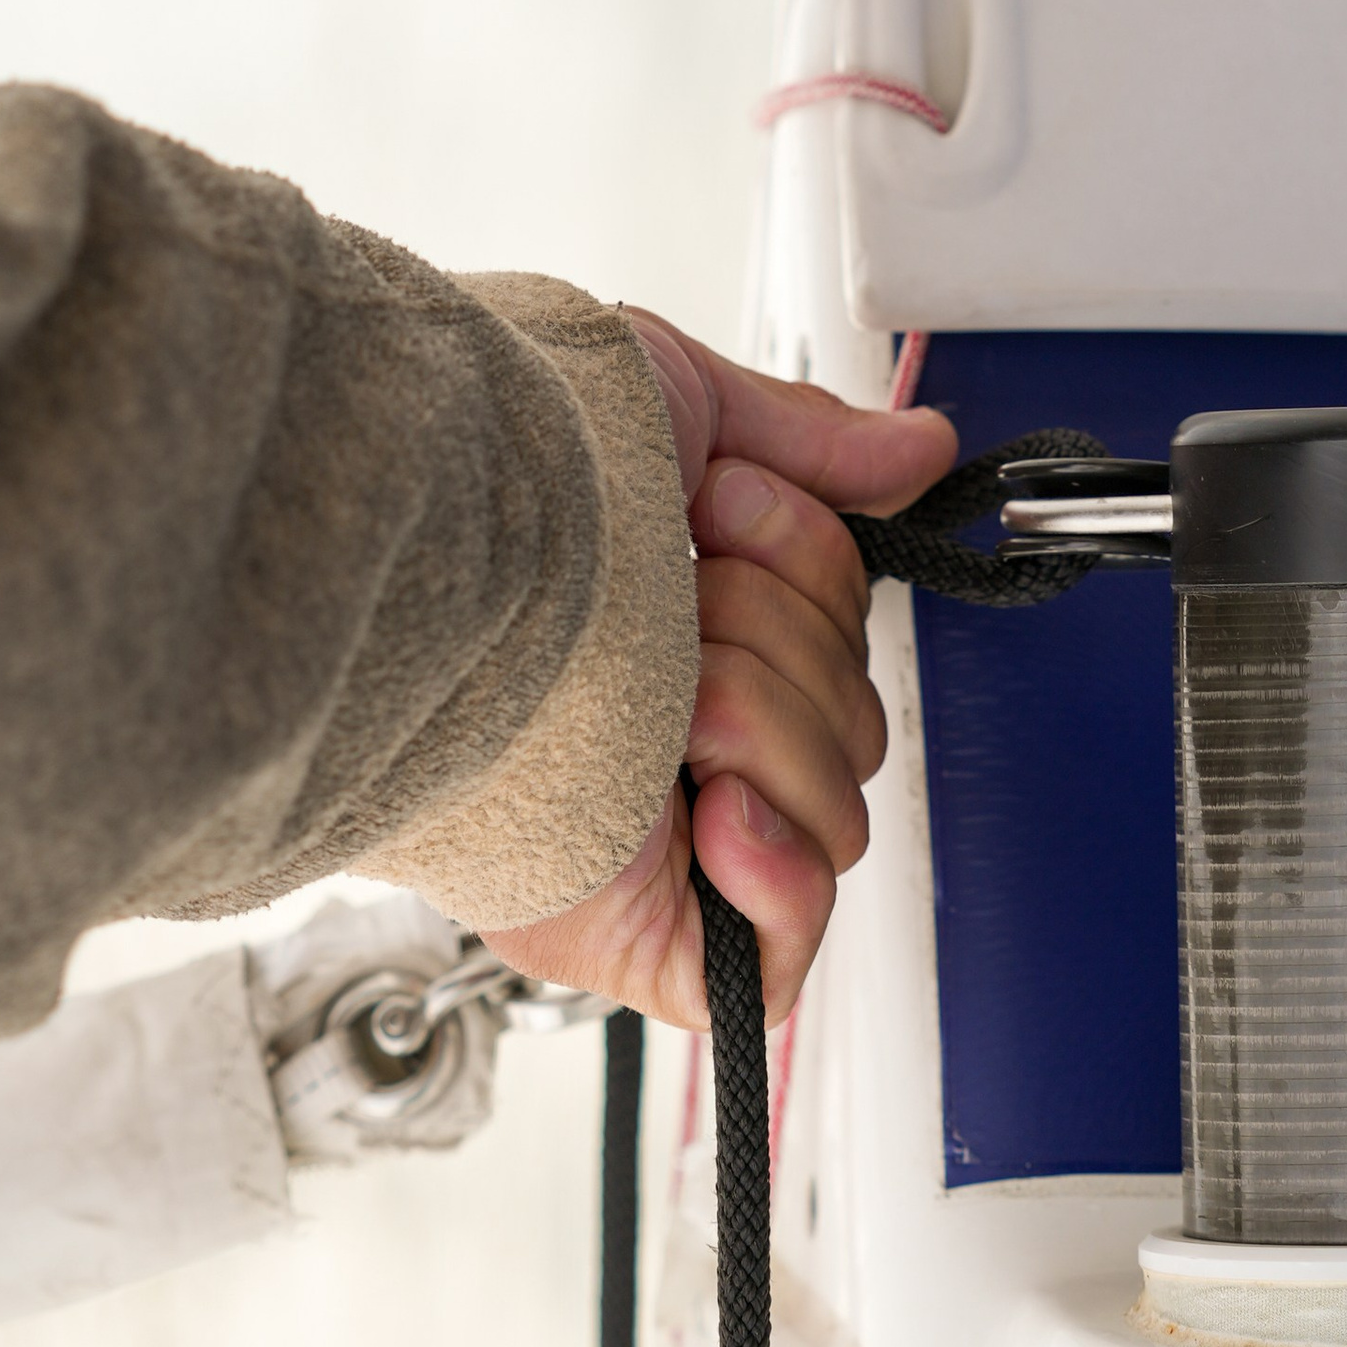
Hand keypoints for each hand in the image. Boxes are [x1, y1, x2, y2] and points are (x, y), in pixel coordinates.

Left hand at [481, 318, 955, 1029]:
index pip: (840, 638)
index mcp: (694, 639)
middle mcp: (689, 741)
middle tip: (672, 616)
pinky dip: (777, 868)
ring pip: (837, 806)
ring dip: (758, 728)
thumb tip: (917, 449)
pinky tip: (711, 809)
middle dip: (775, 643)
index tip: (718, 509)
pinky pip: (795, 932)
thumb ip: (810, 445)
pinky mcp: (661, 936)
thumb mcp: (681, 410)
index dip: (802, 566)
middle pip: (852, 721)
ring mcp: (677, 844)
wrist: (429, 566)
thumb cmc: (502, 488)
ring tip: (655, 706)